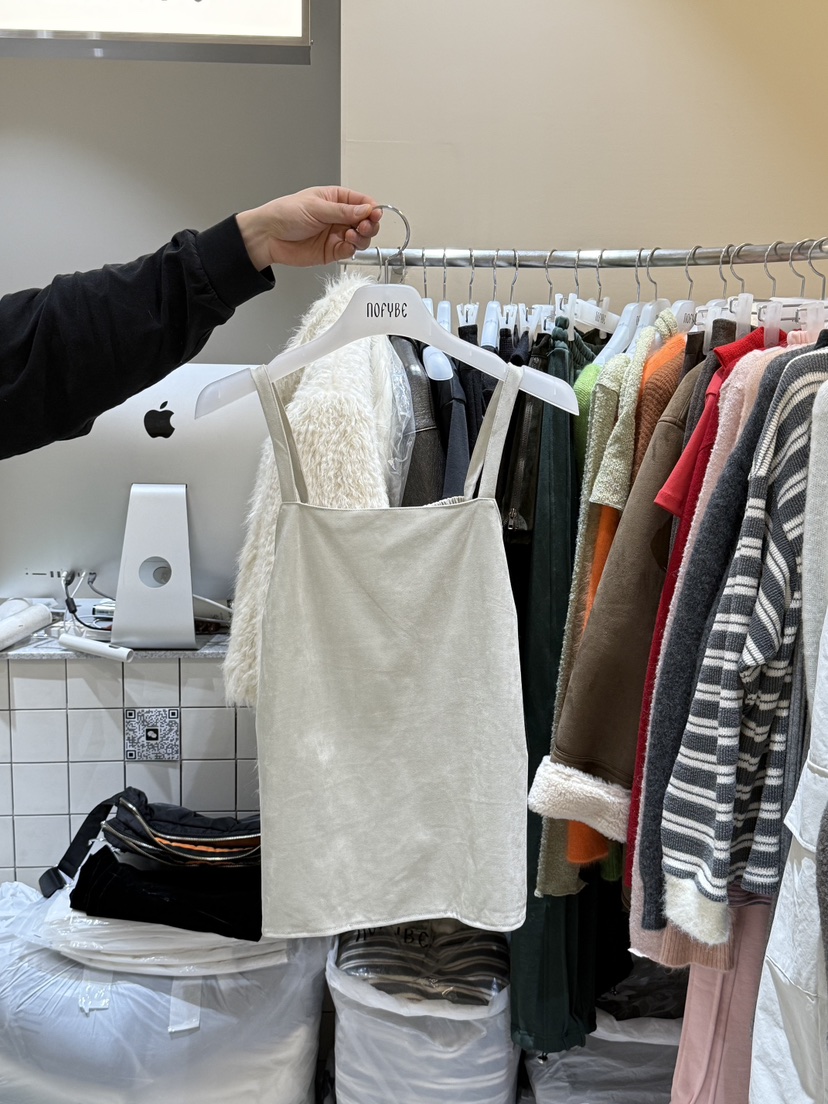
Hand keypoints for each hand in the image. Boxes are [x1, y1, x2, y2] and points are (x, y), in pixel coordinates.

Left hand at [236, 186, 382, 269]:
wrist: (268, 236)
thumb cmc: (285, 214)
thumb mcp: (316, 207)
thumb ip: (343, 211)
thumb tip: (366, 210)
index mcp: (336, 199)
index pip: (362, 202)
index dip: (372, 209)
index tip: (375, 214)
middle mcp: (339, 217)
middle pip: (366, 222)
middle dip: (370, 224)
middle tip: (365, 226)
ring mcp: (336, 234)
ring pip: (361, 238)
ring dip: (362, 237)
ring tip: (353, 235)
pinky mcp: (332, 251)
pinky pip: (349, 251)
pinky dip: (352, 249)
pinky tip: (347, 244)